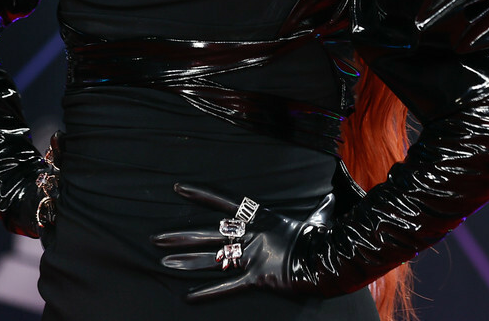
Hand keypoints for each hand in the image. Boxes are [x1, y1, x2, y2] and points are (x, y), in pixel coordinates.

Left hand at [151, 183, 333, 301]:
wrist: (327, 257)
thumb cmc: (322, 235)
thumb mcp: (319, 216)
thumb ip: (320, 208)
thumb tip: (332, 198)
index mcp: (260, 217)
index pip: (222, 202)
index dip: (199, 195)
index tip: (177, 189)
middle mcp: (249, 235)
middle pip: (208, 234)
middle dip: (180, 237)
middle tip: (156, 238)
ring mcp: (251, 256)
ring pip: (211, 259)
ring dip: (186, 262)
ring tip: (162, 263)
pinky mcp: (255, 277)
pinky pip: (227, 286)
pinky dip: (208, 293)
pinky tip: (189, 298)